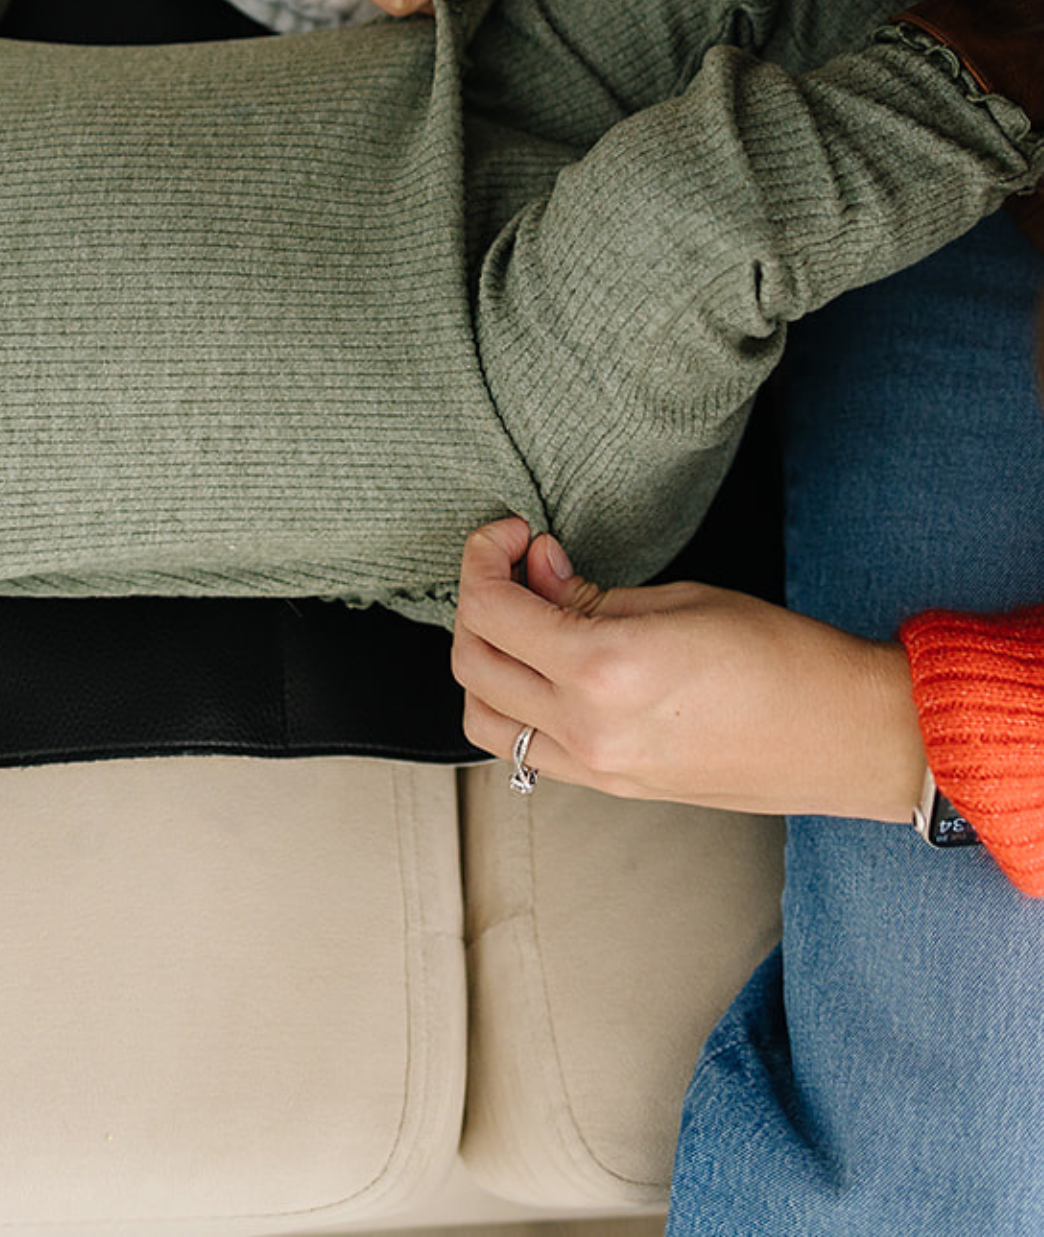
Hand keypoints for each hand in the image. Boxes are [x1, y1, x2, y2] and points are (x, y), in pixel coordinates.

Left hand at [450, 517, 925, 820]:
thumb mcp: (679, 599)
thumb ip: (589, 592)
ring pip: (483, 717)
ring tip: (521, 618)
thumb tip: (535, 569)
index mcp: (603, 670)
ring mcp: (597, 767)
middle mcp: (588, 728)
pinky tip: (544, 666)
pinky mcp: (612, 787)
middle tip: (512, 565)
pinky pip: (526, 749)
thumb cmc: (785, 659)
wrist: (849, 738)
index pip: (491, 610)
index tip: (508, 534)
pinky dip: (512, 704)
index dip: (482, 558)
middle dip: (475, 600)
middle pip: (472, 663)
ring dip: (483, 660)